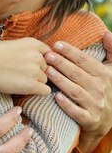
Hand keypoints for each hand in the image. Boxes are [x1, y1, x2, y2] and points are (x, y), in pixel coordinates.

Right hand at [0, 38, 50, 103]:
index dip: (40, 60)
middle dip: (38, 71)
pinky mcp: (32, 85)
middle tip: (20, 73)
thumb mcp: (11, 44)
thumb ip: (26, 49)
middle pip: (47, 67)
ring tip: (18, 81)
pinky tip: (23, 89)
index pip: (48, 53)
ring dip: (36, 82)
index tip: (29, 64)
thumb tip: (36, 56)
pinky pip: (45, 91)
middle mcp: (37, 55)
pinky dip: (36, 92)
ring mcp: (36, 70)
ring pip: (45, 80)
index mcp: (32, 42)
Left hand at [45, 32, 111, 152]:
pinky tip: (56, 96)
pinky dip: (67, 105)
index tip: (56, 44)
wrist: (109, 118)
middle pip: (78, 74)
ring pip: (76, 91)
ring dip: (61, 81)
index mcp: (103, 74)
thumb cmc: (105, 87)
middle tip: (47, 56)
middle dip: (61, 63)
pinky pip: (77, 112)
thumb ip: (111, 50)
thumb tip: (107, 33)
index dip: (70, 51)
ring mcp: (96, 105)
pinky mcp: (90, 119)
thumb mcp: (111, 69)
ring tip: (47, 71)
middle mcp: (100, 88)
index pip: (85, 60)